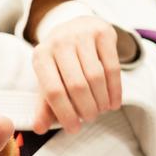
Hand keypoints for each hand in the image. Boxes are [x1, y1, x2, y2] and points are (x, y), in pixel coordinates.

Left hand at [30, 16, 122, 132]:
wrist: (76, 26)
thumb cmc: (61, 59)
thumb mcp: (49, 78)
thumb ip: (44, 104)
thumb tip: (39, 128)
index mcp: (41, 56)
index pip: (53, 91)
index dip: (65, 113)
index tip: (74, 129)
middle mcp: (59, 42)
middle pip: (77, 85)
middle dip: (86, 108)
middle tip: (91, 118)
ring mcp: (82, 34)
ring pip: (96, 76)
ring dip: (101, 100)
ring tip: (102, 110)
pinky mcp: (103, 32)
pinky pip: (112, 66)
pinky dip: (115, 89)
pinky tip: (114, 102)